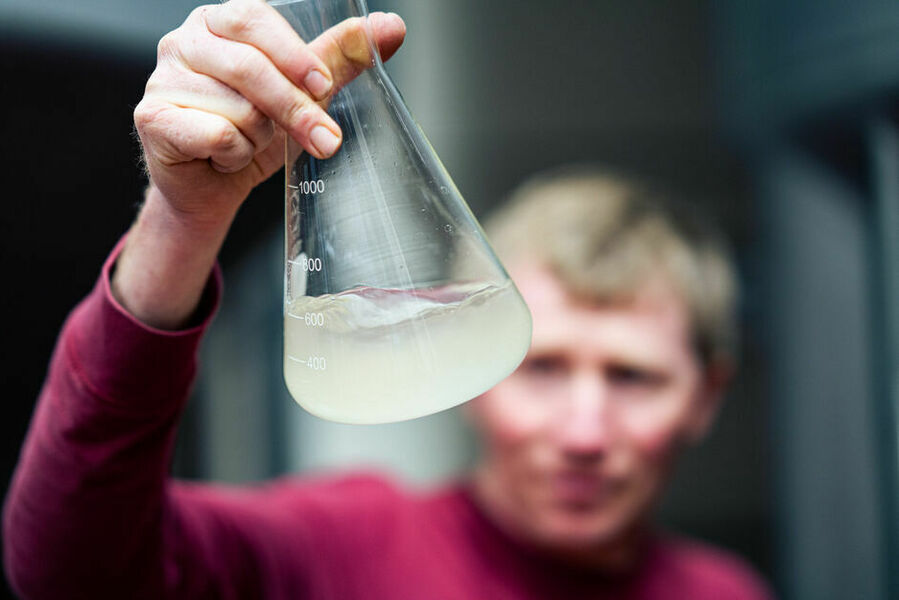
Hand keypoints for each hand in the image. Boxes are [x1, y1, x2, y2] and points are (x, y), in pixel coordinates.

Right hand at [115, 1, 404, 329]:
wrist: (212, 186)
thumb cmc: (253, 131)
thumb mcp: (301, 93)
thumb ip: (340, 58)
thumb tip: (391, 28)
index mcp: (218, 23)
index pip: (254, 18)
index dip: (291, 52)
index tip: (322, 84)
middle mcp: (183, 42)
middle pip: (249, 68)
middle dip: (295, 110)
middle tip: (326, 140)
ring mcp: (161, 79)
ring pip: (237, 110)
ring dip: (258, 139)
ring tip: (249, 144)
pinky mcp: (151, 118)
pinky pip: (216, 135)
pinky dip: (233, 155)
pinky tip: (223, 156)